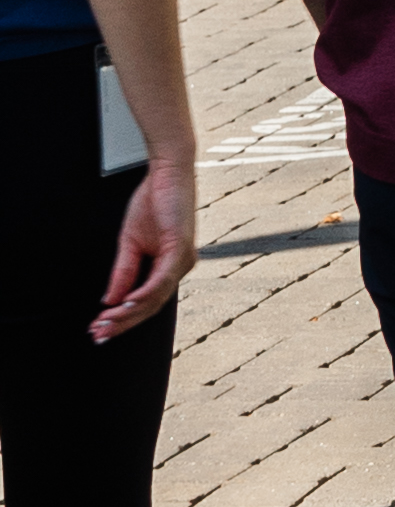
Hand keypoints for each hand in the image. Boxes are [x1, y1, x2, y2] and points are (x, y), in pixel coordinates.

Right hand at [93, 148, 190, 335]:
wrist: (167, 172)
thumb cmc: (154, 202)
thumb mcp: (131, 243)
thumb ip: (123, 273)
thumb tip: (110, 300)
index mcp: (171, 266)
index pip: (146, 302)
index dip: (123, 318)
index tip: (99, 329)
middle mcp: (181, 267)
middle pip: (150, 305)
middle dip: (122, 322)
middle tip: (98, 334)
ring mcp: (183, 259)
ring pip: (156, 297)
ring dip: (128, 313)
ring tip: (106, 323)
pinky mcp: (181, 248)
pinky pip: (162, 279)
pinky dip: (143, 294)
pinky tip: (126, 304)